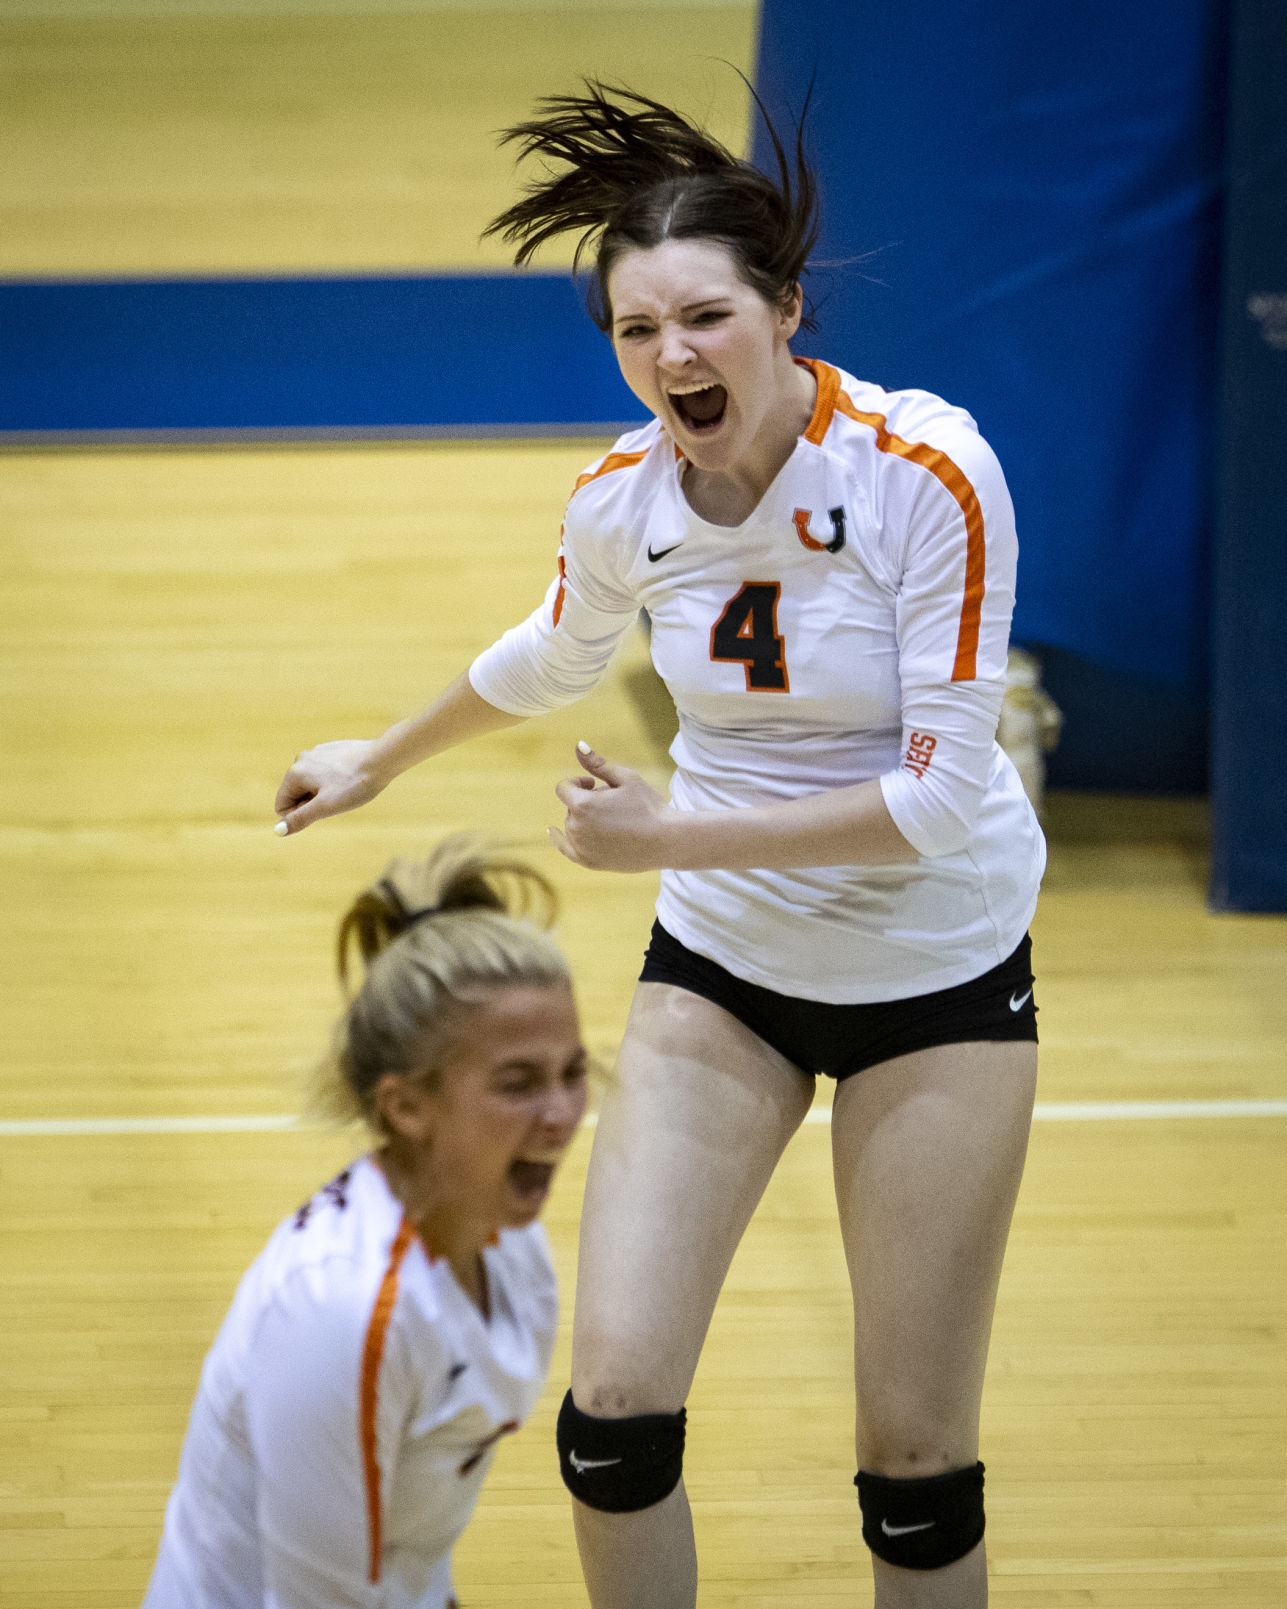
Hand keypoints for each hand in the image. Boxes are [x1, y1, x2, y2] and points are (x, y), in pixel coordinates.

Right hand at [274, 739, 386, 834]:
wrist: (381, 760)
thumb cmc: (354, 785)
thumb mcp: (326, 807)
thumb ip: (300, 819)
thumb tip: (278, 831)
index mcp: (294, 773)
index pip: (282, 806)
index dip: (300, 816)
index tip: (323, 810)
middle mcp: (300, 759)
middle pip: (296, 794)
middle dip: (313, 803)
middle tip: (337, 800)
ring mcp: (316, 753)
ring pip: (311, 784)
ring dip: (324, 793)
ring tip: (345, 789)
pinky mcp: (330, 750)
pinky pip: (324, 773)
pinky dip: (333, 781)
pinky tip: (350, 779)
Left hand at [550, 743, 668, 870]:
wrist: (666, 841)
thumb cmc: (648, 806)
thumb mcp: (626, 778)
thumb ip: (597, 763)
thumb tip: (578, 745)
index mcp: (582, 805)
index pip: (564, 788)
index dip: (579, 783)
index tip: (594, 784)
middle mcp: (576, 828)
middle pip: (570, 808)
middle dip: (585, 802)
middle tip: (613, 805)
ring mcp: (581, 847)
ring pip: (571, 826)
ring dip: (583, 819)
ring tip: (613, 821)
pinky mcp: (588, 861)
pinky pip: (565, 848)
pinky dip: (558, 838)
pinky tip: (552, 832)